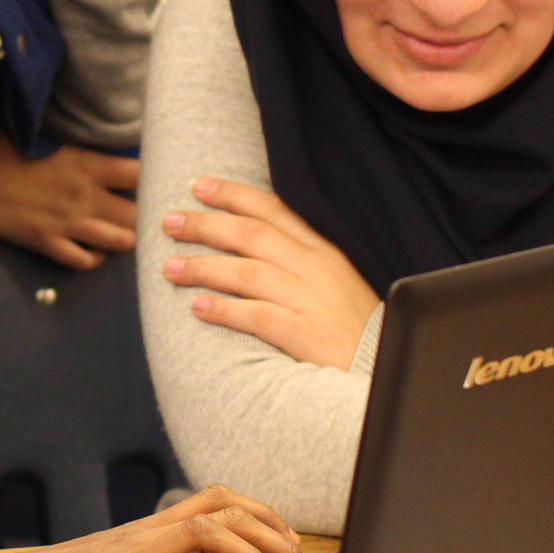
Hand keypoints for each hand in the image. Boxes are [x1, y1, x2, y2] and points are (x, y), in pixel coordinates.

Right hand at [0, 133, 138, 269]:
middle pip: (136, 215)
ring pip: (119, 241)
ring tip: (123, 233)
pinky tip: (93, 251)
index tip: (152, 181)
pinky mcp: (47, 242)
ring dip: (125, 239)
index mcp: (86, 164)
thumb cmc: (5, 145)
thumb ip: (80, 152)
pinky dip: (94, 259)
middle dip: (144, 217)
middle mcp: (84, 196)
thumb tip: (101, 154)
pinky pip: (84, 261)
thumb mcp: (50, 140)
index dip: (151, 179)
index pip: (138, 174)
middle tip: (145, 216)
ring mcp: (67, 223)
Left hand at [161, 179, 378, 369]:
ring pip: (247, 272)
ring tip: (170, 268)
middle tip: (169, 222)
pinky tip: (197, 307)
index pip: (273, 210)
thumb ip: (299, 257)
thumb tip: (250, 238)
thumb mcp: (335, 279)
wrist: (385, 367)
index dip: (232, 194)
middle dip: (205, 225)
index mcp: (323, 250)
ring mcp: (310, 300)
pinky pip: (257, 315)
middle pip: (251, 235)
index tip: (197, 185)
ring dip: (203, 267)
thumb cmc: (355, 326)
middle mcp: (315, 269)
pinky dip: (224, 310)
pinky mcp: (305, 334)